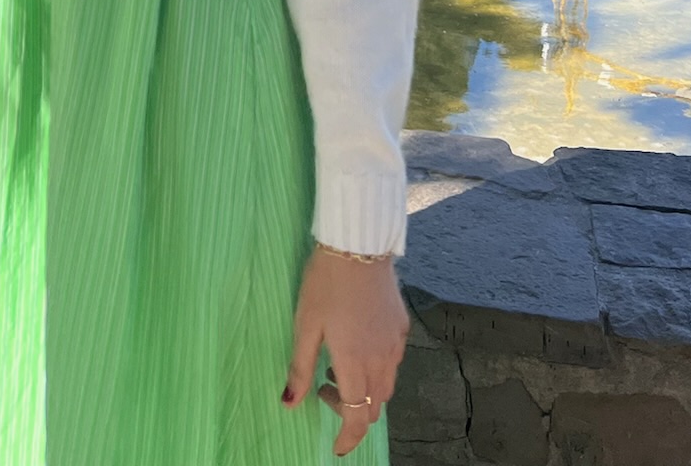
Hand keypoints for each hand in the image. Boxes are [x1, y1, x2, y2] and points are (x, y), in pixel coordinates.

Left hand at [282, 246, 408, 457]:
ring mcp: (395, 344)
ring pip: (386, 386)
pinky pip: (392, 362)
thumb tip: (289, 403)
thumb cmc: (325, 284)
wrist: (358, 245)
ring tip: (337, 364)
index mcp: (356, 363)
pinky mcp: (402, 327)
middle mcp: (381, 360)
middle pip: (374, 406)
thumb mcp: (305, 324)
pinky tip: (357, 344)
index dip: (348, 438)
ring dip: (364, 390)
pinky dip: (376, 368)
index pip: (358, 417)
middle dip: (351, 410)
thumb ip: (299, 367)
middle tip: (324, 386)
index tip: (336, 447)